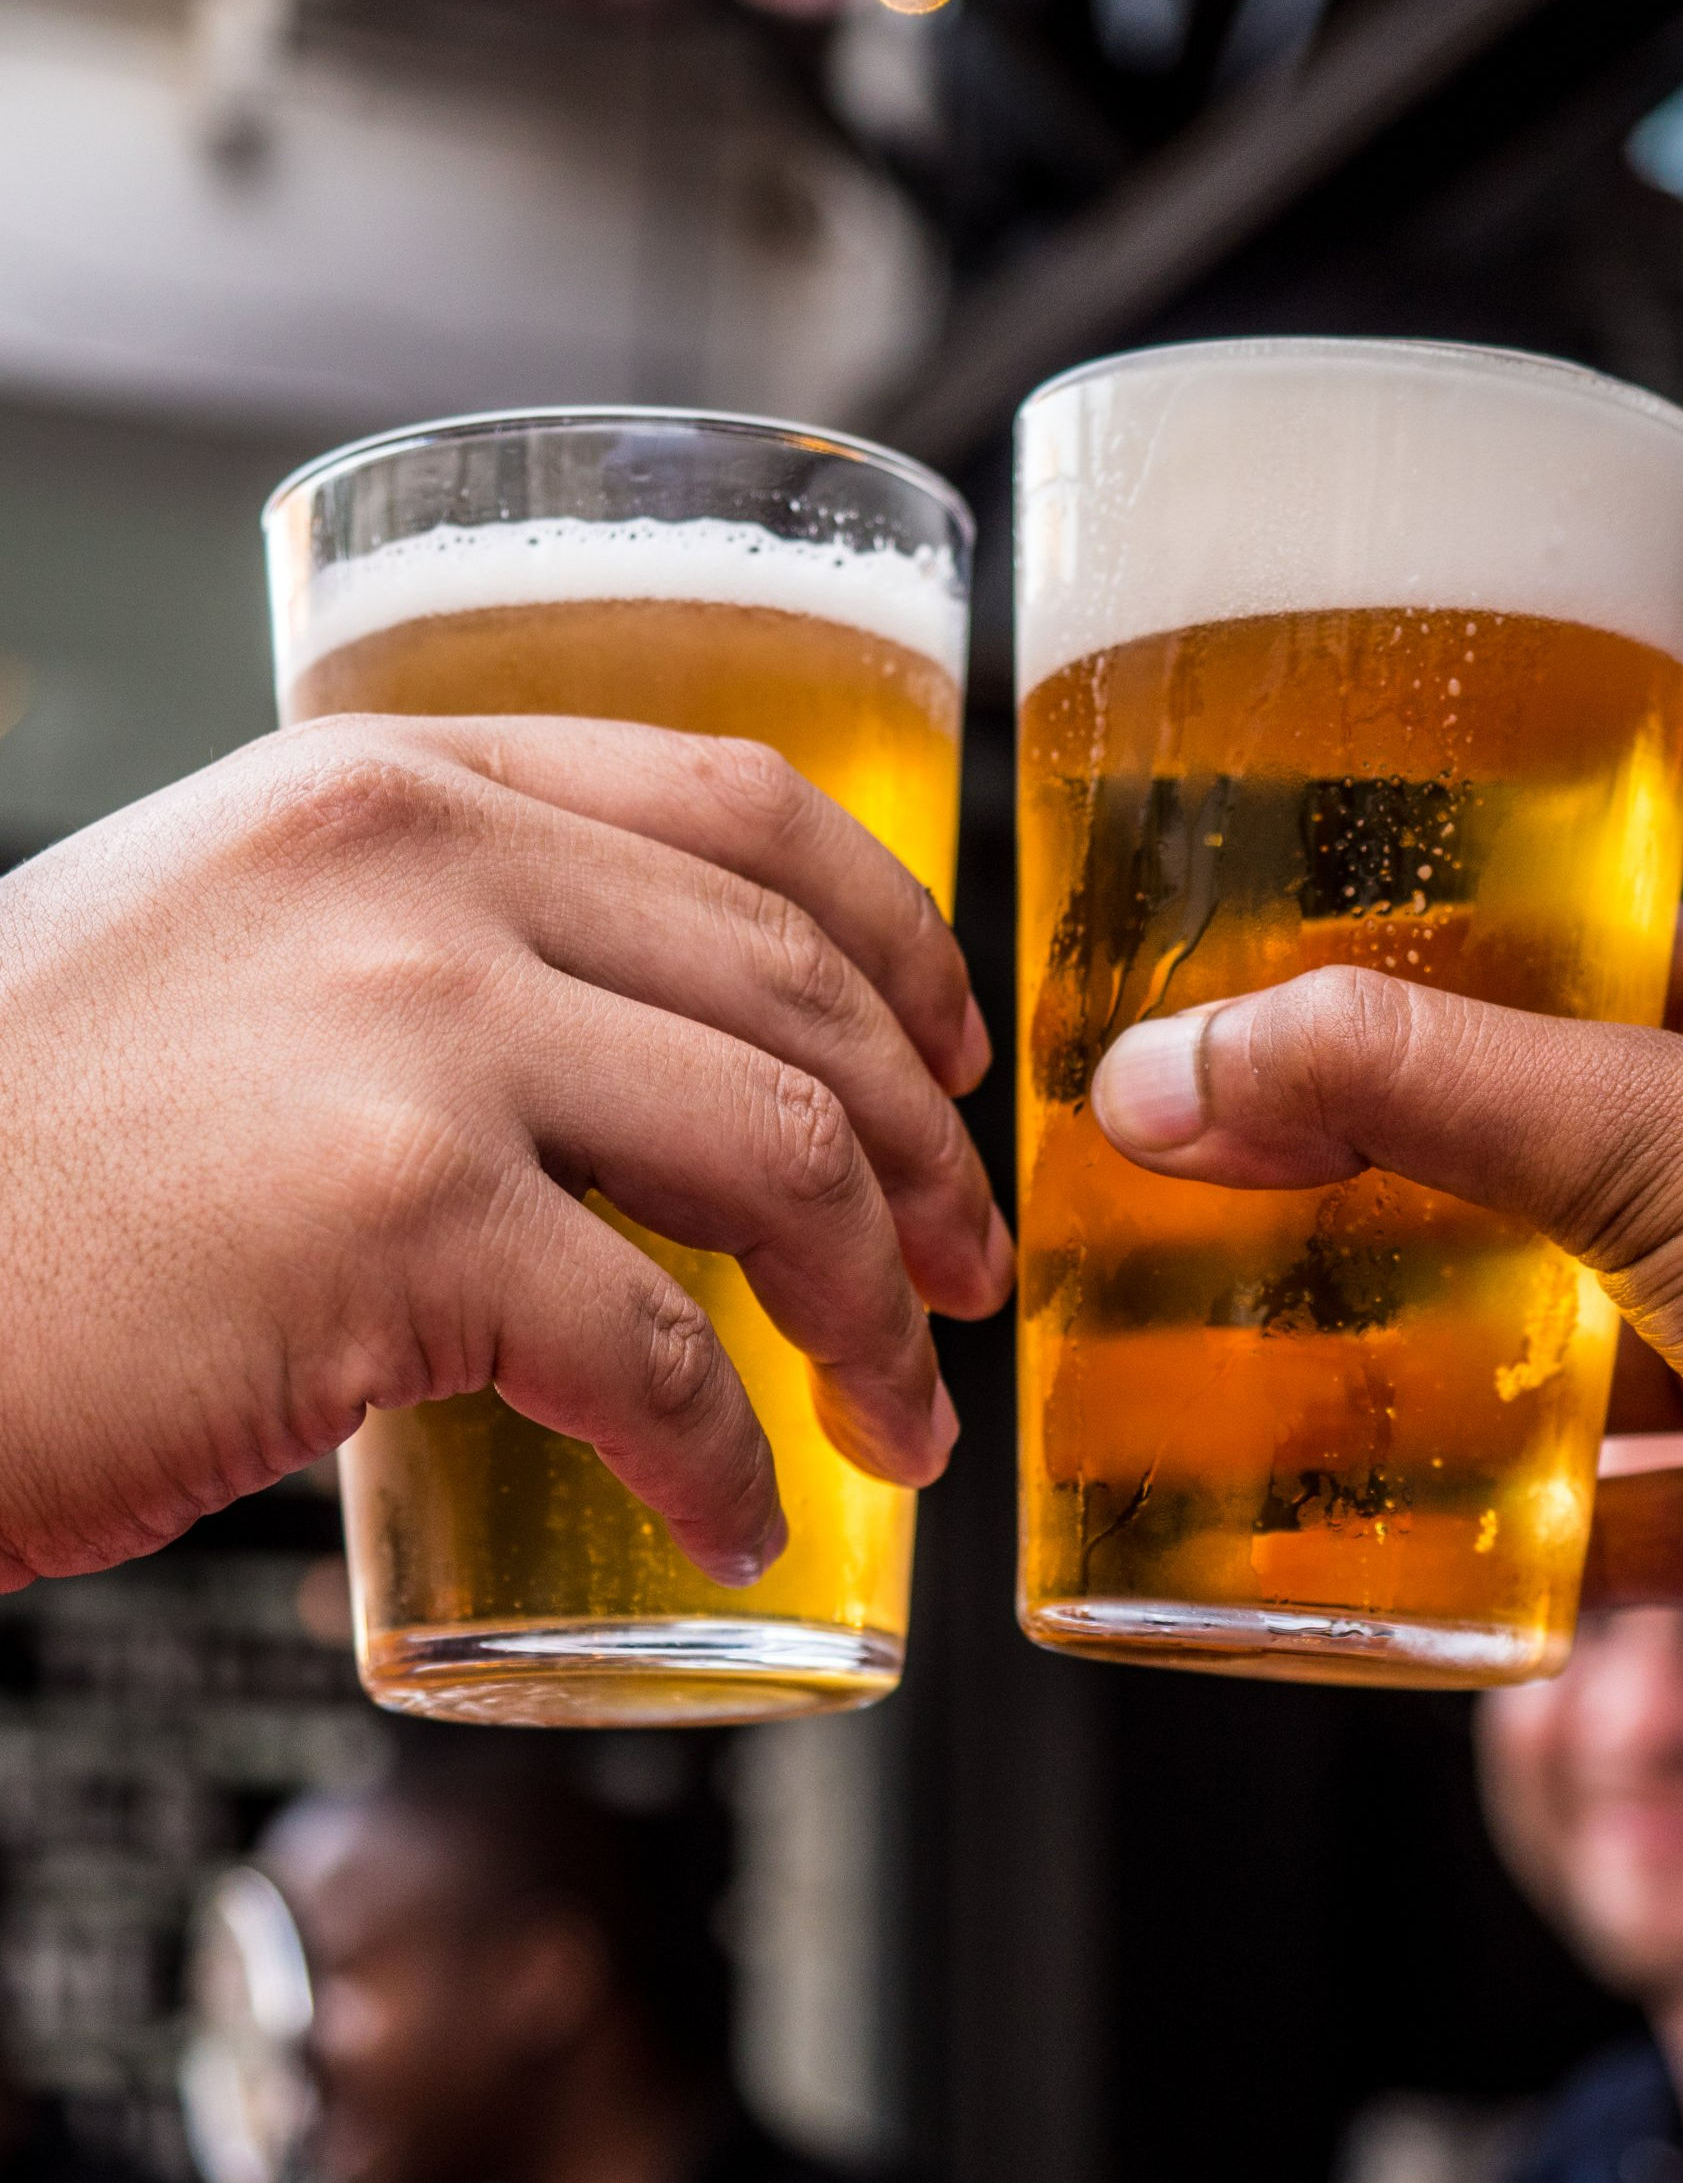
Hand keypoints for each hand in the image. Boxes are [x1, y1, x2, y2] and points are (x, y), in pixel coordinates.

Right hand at [0, 716, 1010, 1589]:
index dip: (898, 935)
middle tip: (967, 1270)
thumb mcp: (229, 940)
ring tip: (902, 1417)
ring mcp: (414, 1037)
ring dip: (876, 1311)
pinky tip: (737, 1519)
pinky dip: (725, 1458)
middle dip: (927, 1155)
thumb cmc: (12, 1132)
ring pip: (772, 1161)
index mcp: (399, 785)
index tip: (953, 1053)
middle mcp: (424, 872)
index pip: (744, 806)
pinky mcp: (387, 1224)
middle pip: (796, 995)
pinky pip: (648, 1356)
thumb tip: (618, 1071)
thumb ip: (421, 951)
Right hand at [1091, 904, 1682, 1715]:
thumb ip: (1402, 1084)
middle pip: (1497, 1175)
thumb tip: (1170, 1071)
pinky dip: (1479, 1535)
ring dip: (1399, 1374)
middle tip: (1184, 1207)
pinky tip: (1362, 1535)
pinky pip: (1582, 1517)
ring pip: (1530, 1352)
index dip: (1362, 1004)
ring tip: (1223, 1366)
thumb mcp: (1650, 1121)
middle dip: (1352, 1205)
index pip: (1513, 979)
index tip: (1215, 1032)